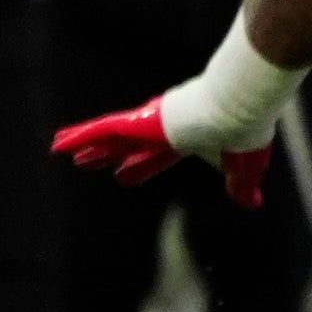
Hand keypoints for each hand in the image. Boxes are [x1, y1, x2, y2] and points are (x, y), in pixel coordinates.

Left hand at [53, 95, 271, 209]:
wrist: (239, 108)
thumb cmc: (244, 133)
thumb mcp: (244, 166)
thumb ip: (241, 185)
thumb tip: (252, 203)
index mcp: (184, 139)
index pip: (154, 156)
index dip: (139, 165)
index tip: (122, 175)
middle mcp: (161, 130)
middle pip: (124, 145)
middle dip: (105, 154)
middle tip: (85, 162)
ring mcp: (148, 124)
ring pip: (107, 135)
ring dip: (84, 144)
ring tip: (59, 149)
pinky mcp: (140, 121)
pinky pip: (102, 129)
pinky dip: (80, 136)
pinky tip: (59, 144)